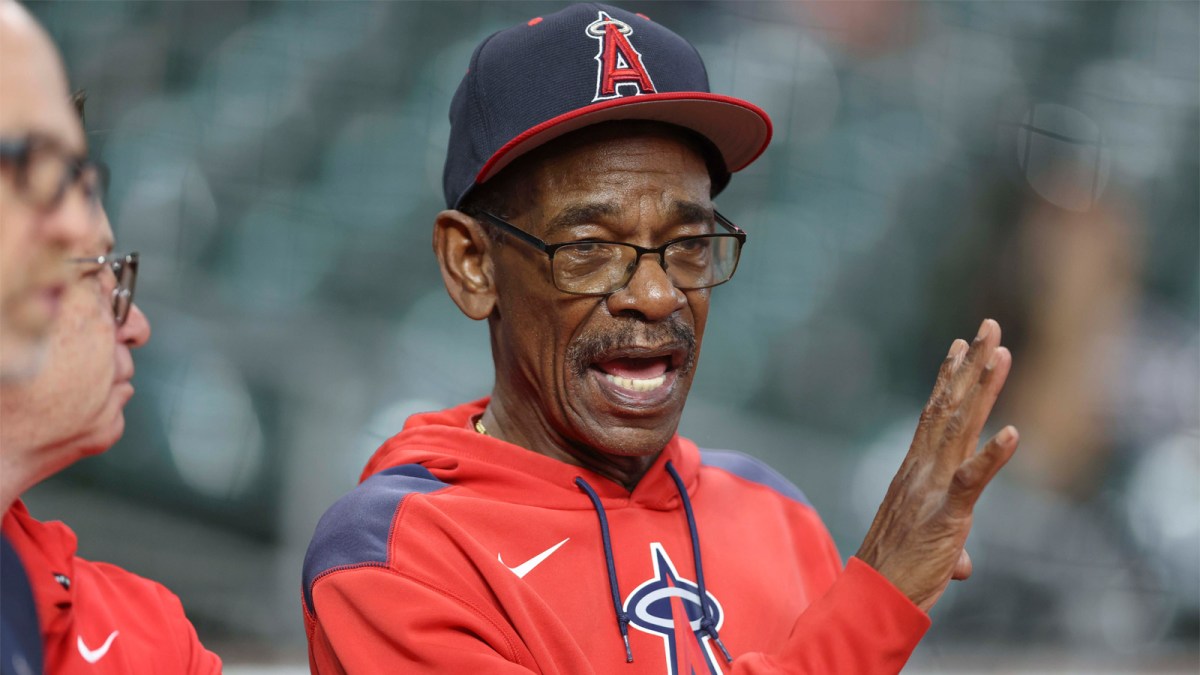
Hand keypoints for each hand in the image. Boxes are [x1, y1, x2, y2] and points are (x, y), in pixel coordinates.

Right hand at [855, 318, 1018, 611]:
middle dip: (970, 364)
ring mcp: (930, 488)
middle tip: (988, 325)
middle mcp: (920, 469)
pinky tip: (1014, 433)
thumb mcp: (927, 551)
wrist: (872, 599)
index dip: (949, 378)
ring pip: (959, 427)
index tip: (961, 344)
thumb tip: (963, 565)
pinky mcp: (945, 514)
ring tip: (999, 352)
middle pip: (948, 406)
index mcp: (914, 472)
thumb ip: (949, 547)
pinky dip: (994, 456)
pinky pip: (972, 480)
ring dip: (981, 388)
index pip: (933, 415)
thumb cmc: (896, 575)